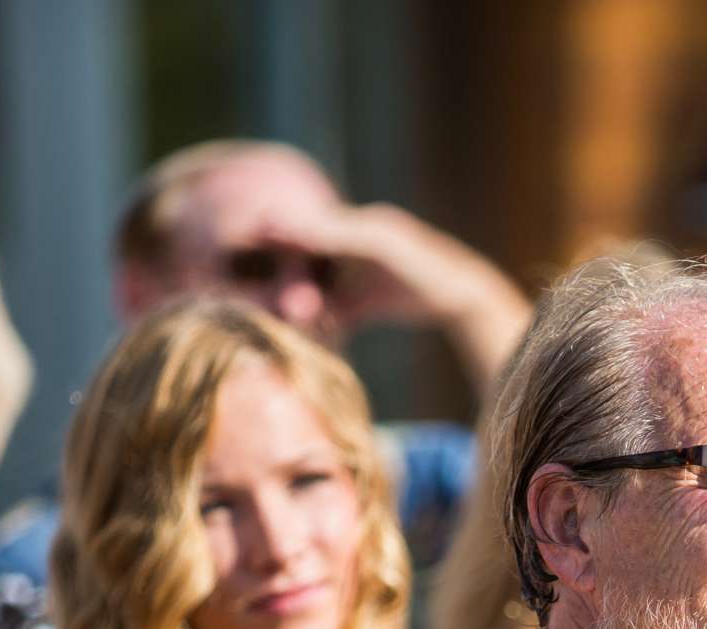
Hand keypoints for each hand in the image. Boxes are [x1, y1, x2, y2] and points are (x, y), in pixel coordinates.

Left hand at [256, 203, 528, 382]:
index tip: (251, 242)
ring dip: (294, 225)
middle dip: (281, 227)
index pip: (315, 238)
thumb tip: (309, 325)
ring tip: (262, 227)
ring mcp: (375, 226)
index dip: (285, 239)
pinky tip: (296, 238)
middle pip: (314, 224)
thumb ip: (339, 308)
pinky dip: (319, 235)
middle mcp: (364, 225)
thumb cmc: (418, 296)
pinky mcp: (384, 236)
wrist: (460, 294)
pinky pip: (345, 235)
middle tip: (246, 228)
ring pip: (325, 225)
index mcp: (359, 239)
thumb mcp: (366, 303)